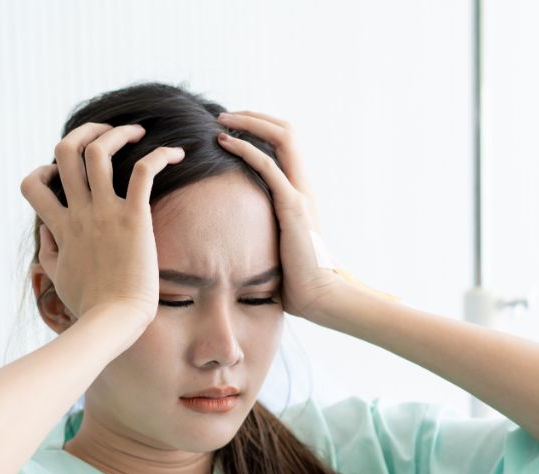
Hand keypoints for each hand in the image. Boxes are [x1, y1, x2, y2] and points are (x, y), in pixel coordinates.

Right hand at [19, 122, 184, 328]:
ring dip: (117, 133)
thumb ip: (49, 250)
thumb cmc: (91, 306)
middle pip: (65, 151)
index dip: (44, 171)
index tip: (64, 176)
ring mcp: (105, 213)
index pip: (33, 184)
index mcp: (60, 227)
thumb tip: (45, 230)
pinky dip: (159, 154)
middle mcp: (79, 213)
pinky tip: (176, 154)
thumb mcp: (59, 277)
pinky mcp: (134, 218)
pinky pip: (143, 171)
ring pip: (98, 151)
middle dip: (84, 132)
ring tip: (136, 132)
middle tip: (106, 133)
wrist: (114, 321)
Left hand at [214, 113, 340, 320]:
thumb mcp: (278, 242)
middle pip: (286, 132)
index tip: (233, 127)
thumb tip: (240, 228)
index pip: (286, 144)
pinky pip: (269, 166)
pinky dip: (246, 149)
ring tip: (222, 120)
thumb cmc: (295, 277)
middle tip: (224, 115)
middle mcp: (303, 185)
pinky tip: (225, 142)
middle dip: (254, 117)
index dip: (261, 128)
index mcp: (301, 191)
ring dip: (249, 123)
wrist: (317, 294)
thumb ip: (265, 226)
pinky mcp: (292, 206)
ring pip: (281, 138)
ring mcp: (300, 193)